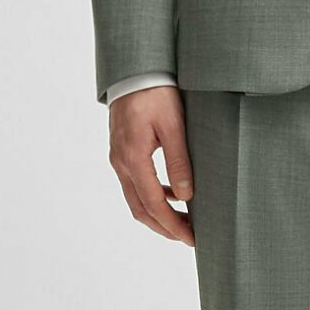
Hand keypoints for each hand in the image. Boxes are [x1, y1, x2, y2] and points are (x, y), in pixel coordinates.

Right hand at [109, 85, 195, 243]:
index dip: (173, 225)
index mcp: (133, 158)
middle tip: (189, 238)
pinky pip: (135, 183)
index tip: (191, 238)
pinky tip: (172, 194)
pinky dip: (153, 196)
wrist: (134, 70)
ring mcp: (118, 158)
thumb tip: (185, 196)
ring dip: (158, 214)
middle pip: (140, 209)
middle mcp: (120, 162)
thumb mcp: (173, 125)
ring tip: (183, 222)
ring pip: (136, 199)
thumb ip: (179, 161)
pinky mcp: (122, 152)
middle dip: (164, 227)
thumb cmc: (156, 93)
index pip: (153, 204)